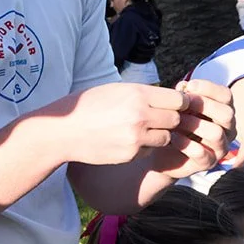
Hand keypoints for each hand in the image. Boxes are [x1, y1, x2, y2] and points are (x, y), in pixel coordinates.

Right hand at [50, 82, 196, 166]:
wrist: (64, 131)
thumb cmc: (87, 106)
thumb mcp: (116, 89)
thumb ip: (143, 94)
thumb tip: (168, 98)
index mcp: (137, 94)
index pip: (178, 99)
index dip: (179, 102)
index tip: (173, 105)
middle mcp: (140, 115)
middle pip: (176, 119)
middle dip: (171, 119)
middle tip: (159, 119)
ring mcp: (136, 137)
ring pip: (166, 137)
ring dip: (160, 134)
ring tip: (142, 130)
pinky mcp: (131, 154)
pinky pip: (150, 150)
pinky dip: (145, 147)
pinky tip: (127, 141)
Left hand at [149, 79, 235, 177]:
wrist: (162, 153)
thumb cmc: (175, 125)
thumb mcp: (179, 107)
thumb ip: (183, 96)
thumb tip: (183, 87)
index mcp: (224, 111)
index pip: (226, 96)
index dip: (209, 88)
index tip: (188, 86)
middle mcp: (228, 129)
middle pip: (226, 114)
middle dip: (203, 106)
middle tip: (182, 105)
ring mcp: (220, 147)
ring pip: (216, 133)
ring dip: (194, 125)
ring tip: (175, 122)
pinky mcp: (208, 163)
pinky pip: (201, 152)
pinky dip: (185, 143)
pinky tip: (172, 138)